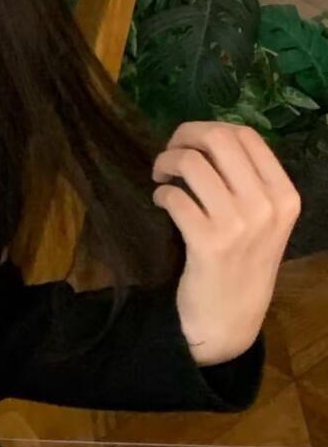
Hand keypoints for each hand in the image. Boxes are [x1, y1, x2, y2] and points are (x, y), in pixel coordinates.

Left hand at [152, 122, 299, 366]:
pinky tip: (162, 202)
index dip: (209, 128)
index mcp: (285, 195)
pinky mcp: (209, 242)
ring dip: (167, 162)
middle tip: (170, 152)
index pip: (246, 135)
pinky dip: (161, 193)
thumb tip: (205, 137)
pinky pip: (174, 196)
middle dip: (184, 136)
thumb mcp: (262, 219)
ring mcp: (240, 225)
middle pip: (219, 139)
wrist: (231, 318)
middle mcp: (267, 206)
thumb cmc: (243, 262)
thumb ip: (245, 179)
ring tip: (161, 176)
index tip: (190, 141)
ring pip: (192, 163)